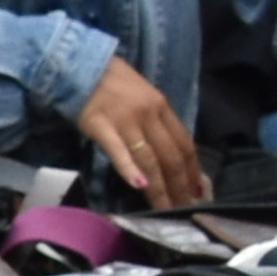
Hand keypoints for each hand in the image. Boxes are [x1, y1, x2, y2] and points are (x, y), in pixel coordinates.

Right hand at [79, 52, 212, 207]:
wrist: (81, 66)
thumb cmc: (111, 83)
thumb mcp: (143, 98)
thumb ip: (155, 121)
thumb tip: (167, 151)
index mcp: (162, 107)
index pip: (184, 144)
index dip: (192, 170)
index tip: (195, 192)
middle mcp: (149, 114)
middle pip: (170, 156)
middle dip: (178, 186)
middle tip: (182, 209)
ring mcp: (125, 120)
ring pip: (149, 159)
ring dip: (159, 187)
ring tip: (163, 208)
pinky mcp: (100, 126)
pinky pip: (118, 150)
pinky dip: (130, 169)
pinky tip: (139, 185)